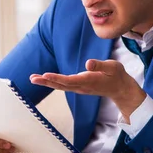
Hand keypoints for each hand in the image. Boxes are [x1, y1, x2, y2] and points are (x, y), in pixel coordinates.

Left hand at [29, 59, 146, 118]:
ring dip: (46, 82)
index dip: (56, 78)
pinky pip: (63, 86)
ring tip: (33, 79)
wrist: (120, 88)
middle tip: (32, 79)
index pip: (69, 80)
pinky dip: (53, 83)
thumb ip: (99, 64)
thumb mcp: (112, 66)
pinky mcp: (79, 87)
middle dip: (46, 81)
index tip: (45, 75)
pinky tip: (45, 80)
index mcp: (88, 80)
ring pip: (60, 86)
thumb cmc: (116, 75)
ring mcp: (79, 88)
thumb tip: (88, 63)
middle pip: (60, 85)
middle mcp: (81, 86)